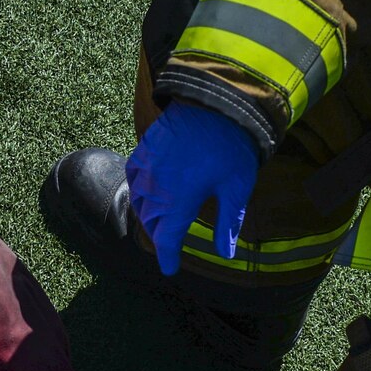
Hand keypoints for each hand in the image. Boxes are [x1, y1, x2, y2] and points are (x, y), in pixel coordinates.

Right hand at [125, 102, 259, 276]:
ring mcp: (147, 166)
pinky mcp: (144, 148)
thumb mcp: (237, 189)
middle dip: (160, 236)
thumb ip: (227, 223)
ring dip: (148, 215)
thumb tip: (225, 255)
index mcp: (179, 203)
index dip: (168, 257)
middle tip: (170, 243)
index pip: (166, 240)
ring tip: (160, 220)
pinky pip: (134, 176)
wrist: (216, 102)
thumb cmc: (231, 147)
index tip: (170, 269)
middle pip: (151, 223)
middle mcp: (157, 189)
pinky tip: (148, 191)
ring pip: (139, 201)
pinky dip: (138, 189)